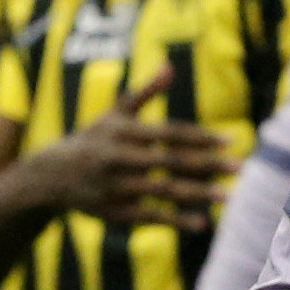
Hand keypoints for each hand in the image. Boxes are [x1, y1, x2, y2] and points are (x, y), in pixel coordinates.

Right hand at [31, 68, 231, 228]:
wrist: (49, 176)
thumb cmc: (92, 140)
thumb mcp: (114, 116)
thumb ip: (145, 93)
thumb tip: (171, 66)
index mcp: (123, 132)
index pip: (168, 133)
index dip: (199, 137)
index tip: (230, 142)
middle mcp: (119, 158)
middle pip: (169, 161)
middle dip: (207, 165)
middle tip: (240, 168)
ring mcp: (116, 186)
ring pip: (162, 190)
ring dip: (197, 194)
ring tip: (228, 198)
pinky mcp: (113, 211)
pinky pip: (149, 217)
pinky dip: (175, 220)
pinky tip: (202, 224)